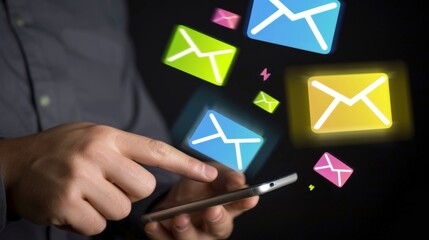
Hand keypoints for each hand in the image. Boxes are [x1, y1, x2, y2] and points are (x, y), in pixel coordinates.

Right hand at [0, 122, 217, 235]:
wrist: (15, 163)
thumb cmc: (60, 149)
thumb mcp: (93, 135)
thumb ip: (124, 148)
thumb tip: (158, 162)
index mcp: (109, 137)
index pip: (157, 150)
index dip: (186, 164)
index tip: (210, 174)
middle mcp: (98, 155)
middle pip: (144, 188)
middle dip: (131, 193)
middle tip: (108, 184)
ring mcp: (81, 179)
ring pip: (122, 210)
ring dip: (107, 208)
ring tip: (86, 194)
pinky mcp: (67, 204)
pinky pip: (97, 226)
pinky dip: (88, 222)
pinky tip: (73, 206)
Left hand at [144, 162, 258, 239]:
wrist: (177, 195)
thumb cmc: (201, 185)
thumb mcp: (214, 174)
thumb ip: (226, 177)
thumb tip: (239, 180)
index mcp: (228, 207)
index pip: (241, 205)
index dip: (246, 202)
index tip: (249, 196)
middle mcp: (213, 225)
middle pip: (218, 228)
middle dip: (216, 219)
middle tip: (212, 209)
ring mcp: (194, 234)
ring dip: (186, 231)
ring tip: (180, 218)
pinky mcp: (172, 238)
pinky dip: (159, 234)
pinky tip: (153, 224)